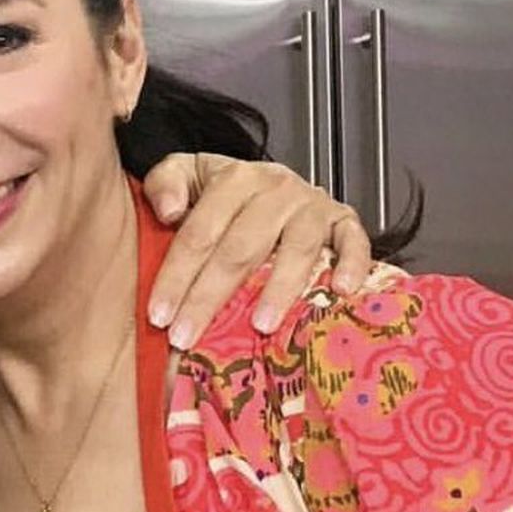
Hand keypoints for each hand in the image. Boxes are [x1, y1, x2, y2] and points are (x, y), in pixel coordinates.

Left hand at [141, 153, 371, 348]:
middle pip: (240, 247)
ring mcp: (312, 207)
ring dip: (279, 289)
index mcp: (234, 179)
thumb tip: (169, 210)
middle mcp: (276, 189)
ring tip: (260, 326)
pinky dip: (351, 264)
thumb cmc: (225, 195)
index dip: (176, 275)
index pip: (199, 232)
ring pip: (296, 248)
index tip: (159, 316)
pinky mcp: (344, 221)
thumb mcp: (188, 176)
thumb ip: (165, 184)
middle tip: (188, 335)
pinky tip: (341, 290)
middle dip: (210, 296)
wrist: (274, 185)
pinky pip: (353, 242)